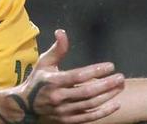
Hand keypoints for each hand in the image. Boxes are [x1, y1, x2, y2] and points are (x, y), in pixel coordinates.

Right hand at [0, 30, 124, 123]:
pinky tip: (116, 104)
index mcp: (53, 81)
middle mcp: (58, 97)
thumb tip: (61, 32)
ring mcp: (63, 111)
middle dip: (106, 85)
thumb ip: (57, 49)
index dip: (95, 71)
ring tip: (120, 87)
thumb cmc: (38, 80)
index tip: (110, 66)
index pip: (78, 76)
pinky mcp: (67, 120)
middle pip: (87, 92)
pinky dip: (104, 112)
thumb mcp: (44, 62)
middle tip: (120, 77)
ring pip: (90, 104)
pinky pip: (89, 117)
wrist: (26, 106)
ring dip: (108, 96)